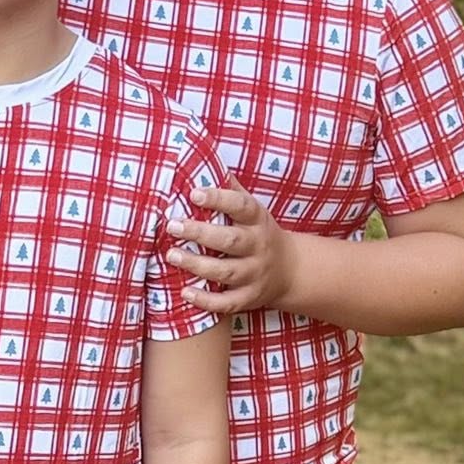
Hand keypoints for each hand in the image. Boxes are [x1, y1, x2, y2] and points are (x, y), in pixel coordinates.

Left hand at [167, 177, 296, 314]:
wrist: (291, 270)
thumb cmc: (259, 233)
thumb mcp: (253, 210)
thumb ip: (232, 191)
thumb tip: (206, 161)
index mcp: (257, 220)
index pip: (241, 206)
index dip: (218, 199)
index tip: (194, 193)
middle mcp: (258, 247)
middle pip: (230, 240)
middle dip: (200, 233)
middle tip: (172, 225)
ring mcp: (255, 274)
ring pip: (226, 272)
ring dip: (198, 265)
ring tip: (172, 255)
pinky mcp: (250, 298)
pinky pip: (228, 302)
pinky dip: (207, 301)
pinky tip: (185, 293)